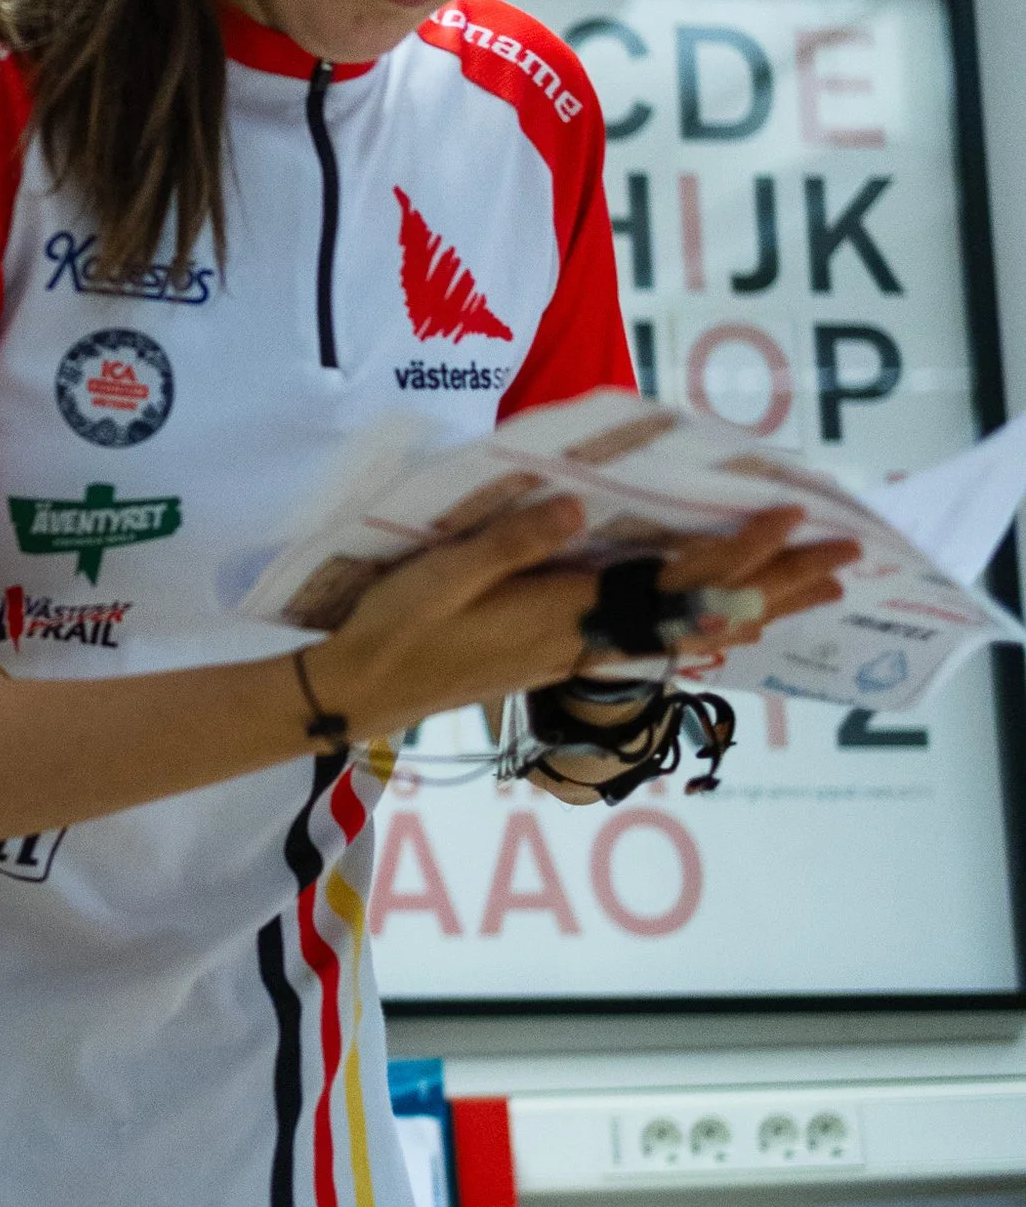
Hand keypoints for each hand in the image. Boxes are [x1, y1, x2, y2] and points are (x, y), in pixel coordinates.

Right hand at [306, 496, 854, 748]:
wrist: (358, 692)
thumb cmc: (392, 629)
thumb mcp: (439, 575)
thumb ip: (508, 543)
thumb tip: (583, 514)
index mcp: (560, 613)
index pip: (668, 580)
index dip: (735, 551)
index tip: (789, 519)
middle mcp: (583, 638)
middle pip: (700, 612)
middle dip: (776, 585)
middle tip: (847, 564)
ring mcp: (576, 653)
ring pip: (687, 630)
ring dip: (755, 610)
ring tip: (814, 594)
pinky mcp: (561, 657)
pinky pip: (655, 641)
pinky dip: (704, 629)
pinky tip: (725, 626)